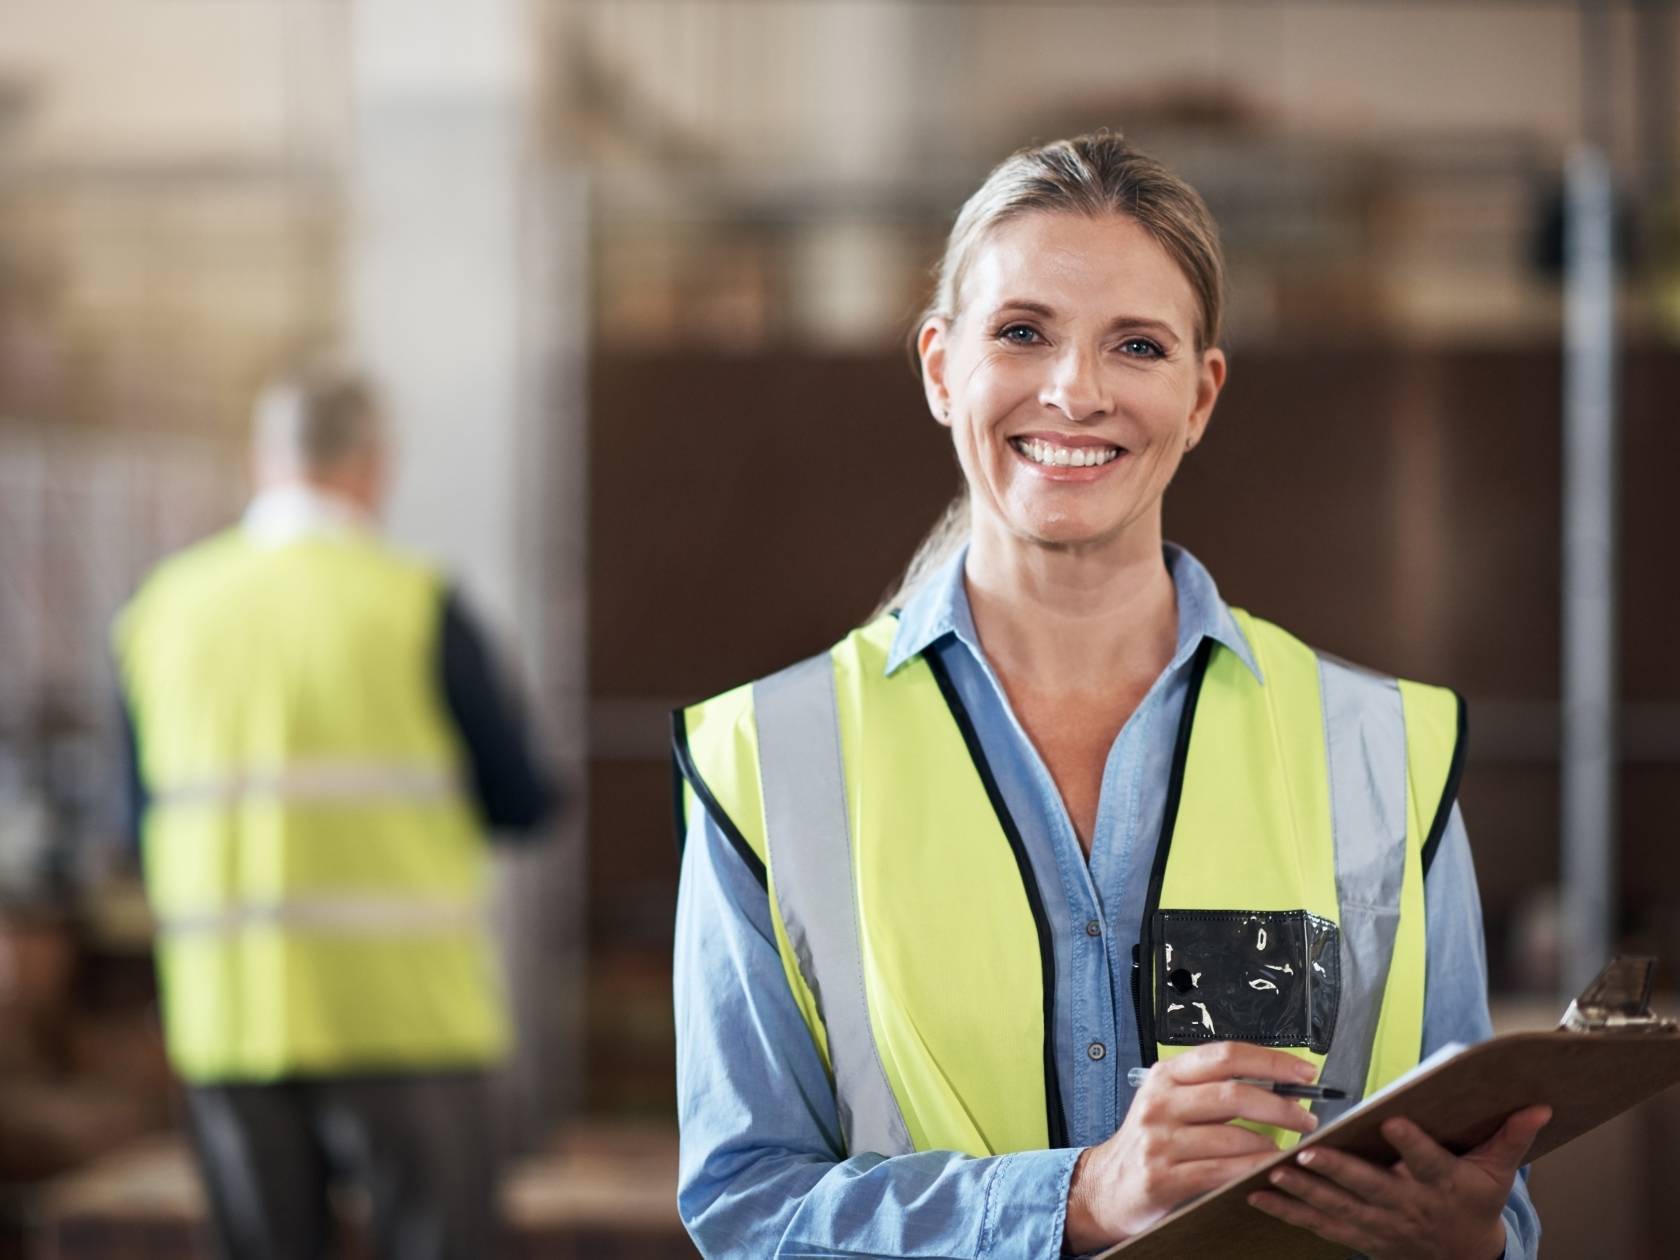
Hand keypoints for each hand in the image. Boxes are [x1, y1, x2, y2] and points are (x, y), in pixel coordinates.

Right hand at [1063, 1042, 1322, 1252]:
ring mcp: (1159, 1139)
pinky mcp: (1162, 1176)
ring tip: (1291, 1149)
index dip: (1270, 1060)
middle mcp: (1160, 1102)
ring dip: (1271, 1144)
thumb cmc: (1150, 1142)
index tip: (1303, 1070)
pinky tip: (1267, 1169)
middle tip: (1306, 1117)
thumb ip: (1213, 1090)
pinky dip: (1252, 1169)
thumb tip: (1277, 1084)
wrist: (1106, 1185)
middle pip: (1233, 1093)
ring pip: (1232, 1136)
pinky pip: (1221, 1170)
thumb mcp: (1171, 1102)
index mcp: (1166, 1075)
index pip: (1225, 1055)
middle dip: (1280, 1106)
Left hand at [1247, 1104, 1550, 1258]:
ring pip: (1337, 1208)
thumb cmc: (1474, 1204)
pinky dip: (1287, 1212)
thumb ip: (1510, 1137)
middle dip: (1339, 1171)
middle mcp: (1407, 1205)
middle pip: (1371, 1187)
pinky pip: (1318, 1224)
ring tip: (1273, 1172)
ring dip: (1303, 1192)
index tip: (1393, 1122)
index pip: (1427, 1162)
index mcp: (1441, 1184)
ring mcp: (1379, 1224)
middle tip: (1309, 1154)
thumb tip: (1537, 1105)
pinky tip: (1256, 1195)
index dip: (1412, 1144)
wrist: (1462, 1258)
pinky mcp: (1358, 1234)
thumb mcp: (1498, 1172)